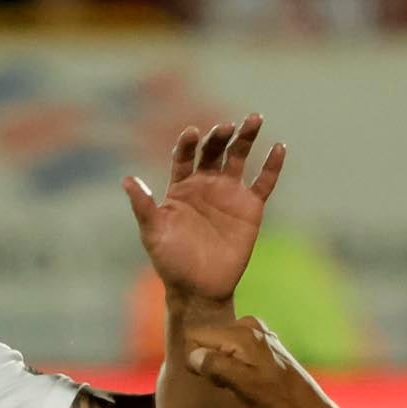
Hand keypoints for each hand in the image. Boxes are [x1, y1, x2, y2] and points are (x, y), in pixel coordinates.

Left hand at [126, 115, 285, 307]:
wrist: (199, 288)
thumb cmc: (171, 262)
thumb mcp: (153, 233)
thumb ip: (143, 205)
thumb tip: (126, 179)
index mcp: (181, 187)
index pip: (184, 156)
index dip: (188, 143)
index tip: (192, 133)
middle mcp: (206, 184)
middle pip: (213, 151)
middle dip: (219, 136)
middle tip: (226, 127)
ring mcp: (229, 194)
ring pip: (239, 157)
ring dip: (247, 137)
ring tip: (255, 119)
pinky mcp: (251, 208)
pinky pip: (264, 182)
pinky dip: (273, 165)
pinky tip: (279, 147)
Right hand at [180, 312, 346, 407]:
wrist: (307, 406)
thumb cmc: (275, 398)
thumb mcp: (241, 385)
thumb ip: (215, 366)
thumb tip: (193, 355)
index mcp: (241, 333)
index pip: (195, 336)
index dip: (196, 360)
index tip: (214, 379)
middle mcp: (248, 324)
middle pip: (206, 338)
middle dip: (209, 362)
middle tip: (229, 383)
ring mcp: (257, 331)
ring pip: (218, 344)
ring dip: (221, 365)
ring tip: (241, 382)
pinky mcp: (262, 341)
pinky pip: (233, 347)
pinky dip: (234, 364)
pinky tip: (249, 378)